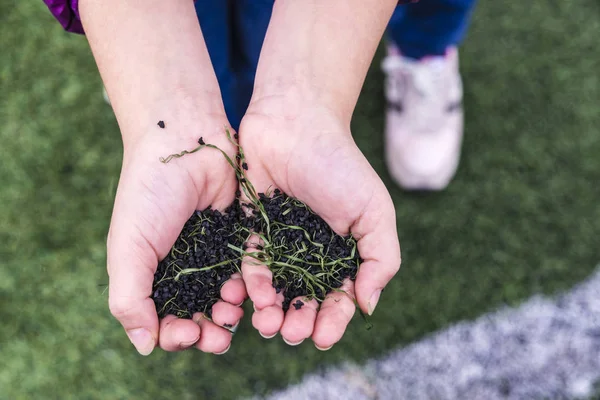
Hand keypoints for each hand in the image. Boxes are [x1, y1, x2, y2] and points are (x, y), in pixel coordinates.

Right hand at [106, 116, 245, 354]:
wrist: (184, 141)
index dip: (176, 334)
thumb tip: (145, 346)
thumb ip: (130, 298)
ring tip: (233, 312)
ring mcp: (213, 253)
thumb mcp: (128, 248)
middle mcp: (184, 267)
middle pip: (199, 314)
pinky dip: (248, 287)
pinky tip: (248, 291)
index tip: (186, 334)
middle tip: (219, 337)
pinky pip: (247, 272)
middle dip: (208, 331)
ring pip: (226, 297)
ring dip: (230, 313)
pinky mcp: (240, 237)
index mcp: (152, 273)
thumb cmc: (148, 192)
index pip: (165, 319)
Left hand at [238, 95, 400, 349]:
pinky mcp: (251, 231)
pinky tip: (255, 296)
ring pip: (276, 290)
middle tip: (292, 332)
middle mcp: (310, 254)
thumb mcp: (374, 212)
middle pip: (305, 300)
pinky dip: (252, 284)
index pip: (340, 297)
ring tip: (269, 324)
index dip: (333, 320)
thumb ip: (380, 259)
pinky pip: (250, 264)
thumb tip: (367, 306)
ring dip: (273, 312)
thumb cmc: (340, 166)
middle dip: (300, 321)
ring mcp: (280, 244)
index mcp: (343, 253)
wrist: (296, 124)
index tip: (323, 337)